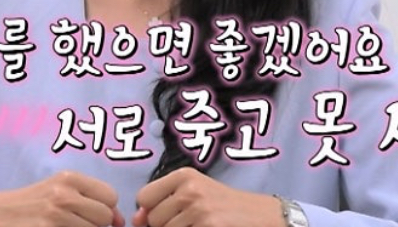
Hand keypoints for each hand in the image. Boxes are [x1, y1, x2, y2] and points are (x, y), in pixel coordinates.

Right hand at [0, 170, 124, 226]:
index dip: (106, 210)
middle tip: (76, 224)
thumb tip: (120, 220)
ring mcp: (55, 217)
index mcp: (69, 178)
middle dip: (96, 225)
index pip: (111, 196)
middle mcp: (63, 195)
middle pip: (105, 217)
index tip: (92, 215)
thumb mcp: (57, 191)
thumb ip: (89, 199)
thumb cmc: (30, 204)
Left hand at [132, 168, 282, 226]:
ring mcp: (199, 210)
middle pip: (152, 219)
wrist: (260, 216)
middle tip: (191, 220)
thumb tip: (136, 218)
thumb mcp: (194, 193)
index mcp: (183, 175)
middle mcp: (189, 189)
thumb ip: (162, 202)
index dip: (151, 210)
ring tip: (200, 225)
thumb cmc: (224, 206)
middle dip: (165, 225)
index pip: (142, 197)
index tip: (169, 212)